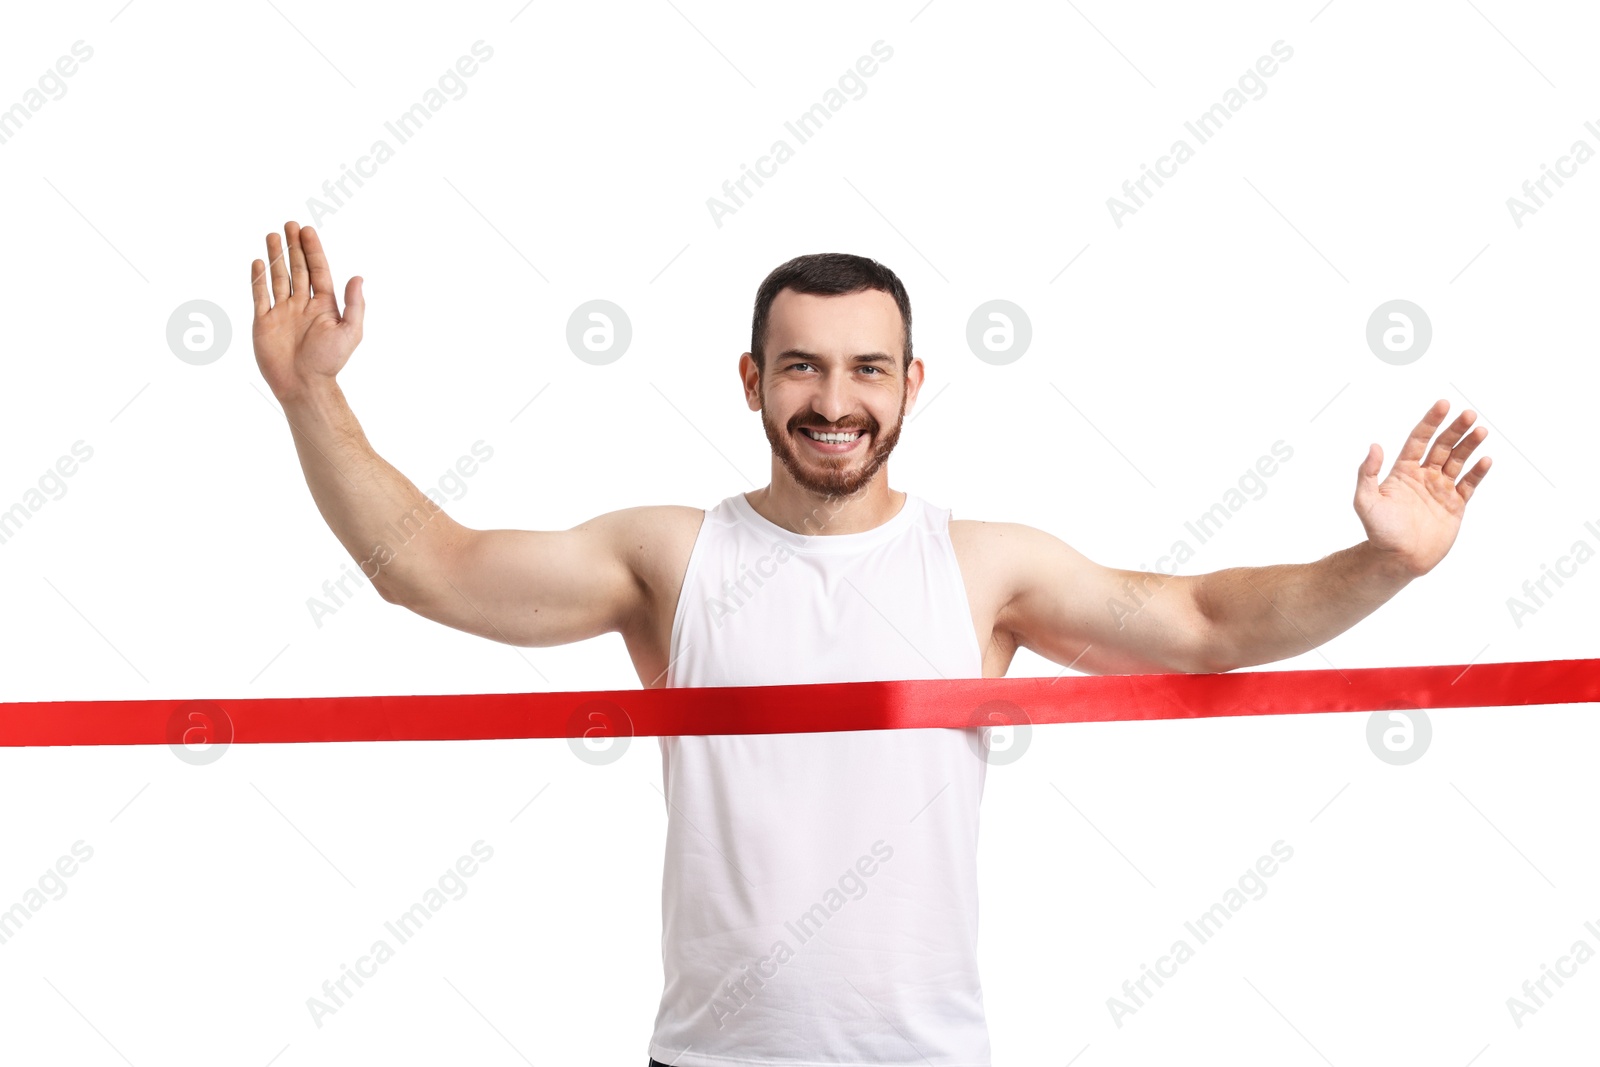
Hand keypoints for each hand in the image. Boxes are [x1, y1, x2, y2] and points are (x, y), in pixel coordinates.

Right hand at [250, 222, 363, 401]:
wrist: (303, 384)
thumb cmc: (329, 362)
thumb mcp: (350, 332)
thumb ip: (354, 304)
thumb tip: (358, 277)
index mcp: (324, 305)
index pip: (318, 270)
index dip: (313, 250)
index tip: (307, 230)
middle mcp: (302, 305)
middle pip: (298, 269)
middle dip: (294, 247)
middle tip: (289, 225)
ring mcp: (282, 312)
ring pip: (278, 277)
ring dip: (276, 257)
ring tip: (272, 235)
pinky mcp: (264, 321)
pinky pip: (260, 295)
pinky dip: (258, 278)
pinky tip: (258, 262)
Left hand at [1354, 399, 1490, 577]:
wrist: (1398, 559)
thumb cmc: (1379, 532)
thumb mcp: (1366, 502)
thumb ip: (1368, 474)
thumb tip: (1374, 446)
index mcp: (1403, 471)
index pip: (1419, 439)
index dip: (1430, 421)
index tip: (1443, 405)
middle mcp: (1423, 476)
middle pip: (1442, 446)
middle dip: (1455, 430)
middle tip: (1468, 414)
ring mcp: (1441, 490)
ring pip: (1458, 461)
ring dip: (1469, 445)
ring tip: (1480, 430)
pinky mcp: (1455, 505)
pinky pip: (1469, 485)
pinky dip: (1478, 472)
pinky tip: (1485, 459)